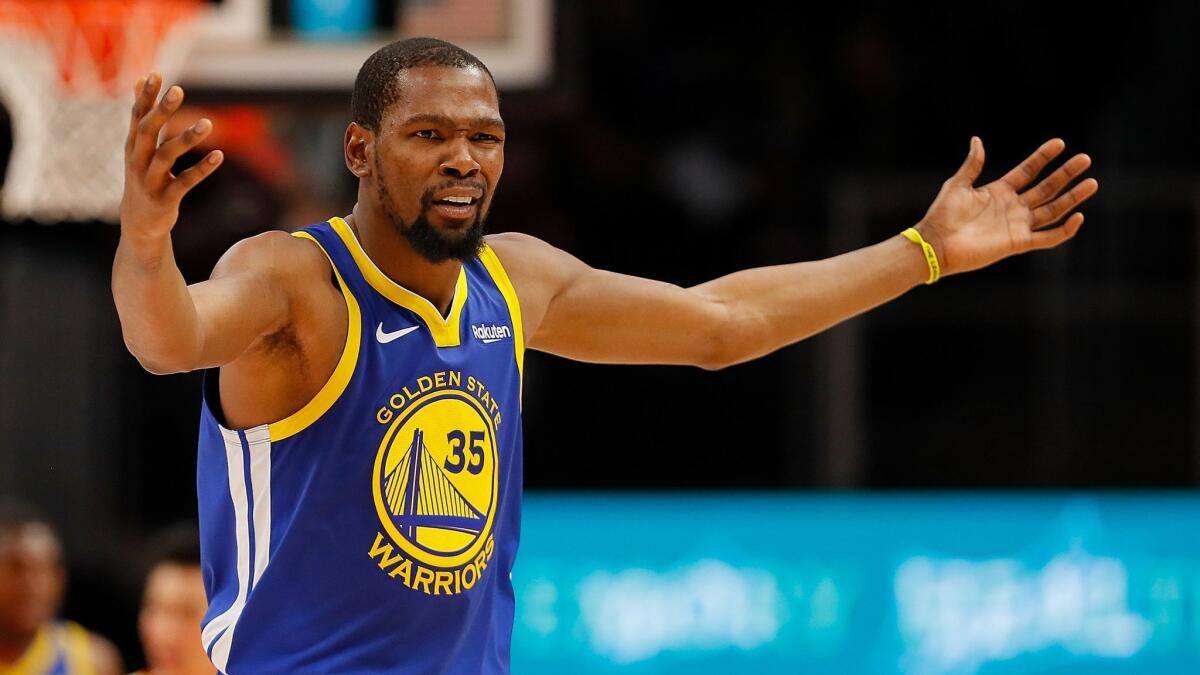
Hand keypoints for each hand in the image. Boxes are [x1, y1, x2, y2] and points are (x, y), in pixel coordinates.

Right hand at [120, 72, 222, 245]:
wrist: (139, 224)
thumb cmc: (144, 178)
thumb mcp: (139, 148)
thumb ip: (143, 117)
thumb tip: (137, 82)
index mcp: (133, 146)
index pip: (137, 116)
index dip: (145, 96)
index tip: (156, 74)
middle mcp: (137, 161)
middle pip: (148, 131)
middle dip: (162, 110)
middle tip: (178, 90)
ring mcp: (149, 181)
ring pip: (166, 156)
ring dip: (186, 138)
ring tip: (208, 123)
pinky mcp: (165, 200)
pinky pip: (185, 182)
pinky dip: (202, 169)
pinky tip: (219, 156)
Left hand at [915, 137, 1097, 276]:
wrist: (936, 243)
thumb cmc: (942, 215)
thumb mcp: (958, 184)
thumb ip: (972, 164)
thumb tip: (977, 140)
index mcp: (999, 191)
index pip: (1028, 171)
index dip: (1043, 157)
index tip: (1060, 143)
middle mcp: (1012, 207)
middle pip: (1046, 188)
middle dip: (1066, 174)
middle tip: (1085, 159)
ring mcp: (1017, 225)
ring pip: (1052, 210)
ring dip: (1072, 198)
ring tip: (1092, 182)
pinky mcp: (1017, 243)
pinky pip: (1047, 238)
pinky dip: (1064, 230)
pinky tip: (1078, 216)